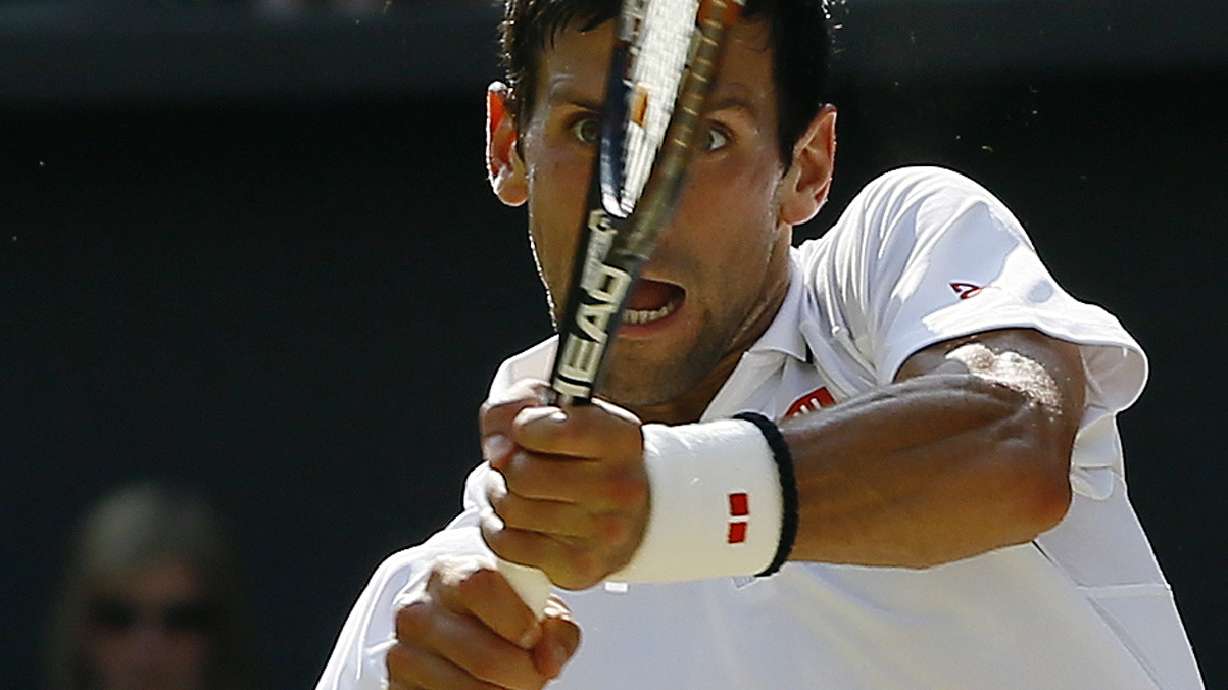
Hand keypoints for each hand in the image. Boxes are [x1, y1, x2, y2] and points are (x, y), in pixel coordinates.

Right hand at [387, 555, 580, 689]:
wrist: (456, 638)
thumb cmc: (501, 619)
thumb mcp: (533, 612)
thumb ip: (554, 628)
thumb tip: (549, 660)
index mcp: (449, 573)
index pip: (480, 583)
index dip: (516, 618)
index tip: (534, 636)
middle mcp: (417, 610)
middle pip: (482, 655)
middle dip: (523, 674)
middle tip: (536, 675)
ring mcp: (402, 652)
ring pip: (468, 689)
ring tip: (511, 684)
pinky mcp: (397, 688)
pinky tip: (485, 689)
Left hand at [479, 380, 649, 589]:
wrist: (628, 509)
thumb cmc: (585, 455)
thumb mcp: (555, 408)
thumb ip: (516, 406)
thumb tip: (497, 451)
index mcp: (620, 439)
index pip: (552, 429)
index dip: (524, 426)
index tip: (527, 430)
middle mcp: (621, 487)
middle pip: (521, 473)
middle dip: (505, 466)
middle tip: (513, 465)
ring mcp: (604, 532)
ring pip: (511, 509)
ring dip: (498, 495)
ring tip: (512, 490)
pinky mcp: (581, 567)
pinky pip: (507, 545)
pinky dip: (497, 529)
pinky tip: (513, 519)